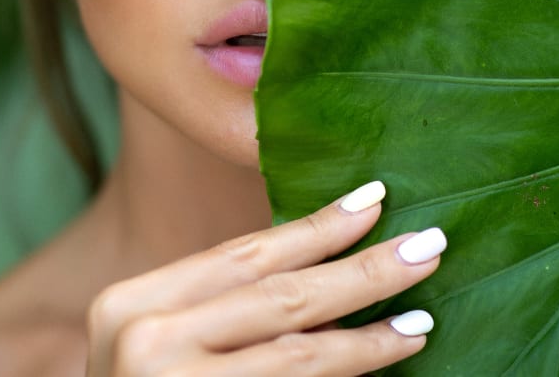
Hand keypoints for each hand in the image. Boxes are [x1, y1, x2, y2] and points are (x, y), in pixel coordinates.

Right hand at [86, 181, 445, 375]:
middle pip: (280, 295)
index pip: (243, 254)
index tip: (372, 199)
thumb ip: (225, 308)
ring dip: (369, 333)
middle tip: (426, 244)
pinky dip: (346, 373)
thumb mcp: (161, 342)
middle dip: (362, 269)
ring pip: (297, 353)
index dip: (315, 226)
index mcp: (132, 303)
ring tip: (421, 315)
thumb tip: (326, 266)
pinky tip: (385, 359)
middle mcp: (145, 342)